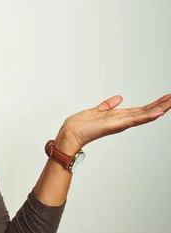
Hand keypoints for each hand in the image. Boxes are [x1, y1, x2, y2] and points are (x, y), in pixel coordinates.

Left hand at [55, 94, 170, 154]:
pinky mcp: (116, 125)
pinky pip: (135, 120)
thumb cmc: (80, 126)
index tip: (166, 98)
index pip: (140, 110)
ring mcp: (120, 123)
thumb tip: (119, 98)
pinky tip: (159, 112)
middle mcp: (122, 121)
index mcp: (118, 117)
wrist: (70, 134)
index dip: (153, 104)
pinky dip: (147, 116)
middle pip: (146, 112)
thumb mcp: (96, 110)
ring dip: (159, 108)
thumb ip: (108, 105)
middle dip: (161, 105)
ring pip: (144, 115)